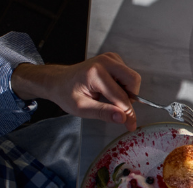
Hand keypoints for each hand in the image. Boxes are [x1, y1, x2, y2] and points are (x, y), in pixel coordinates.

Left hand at [11, 52, 141, 129]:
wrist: (59, 80)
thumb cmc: (67, 93)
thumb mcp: (81, 108)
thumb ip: (103, 113)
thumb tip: (123, 118)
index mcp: (95, 73)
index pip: (121, 96)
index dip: (128, 113)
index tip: (131, 124)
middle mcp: (105, 62)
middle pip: (133, 80)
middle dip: (130, 98)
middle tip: (118, 107)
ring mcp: (110, 58)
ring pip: (132, 78)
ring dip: (126, 92)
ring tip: (109, 97)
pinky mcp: (113, 59)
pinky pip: (128, 74)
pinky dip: (124, 85)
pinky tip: (110, 89)